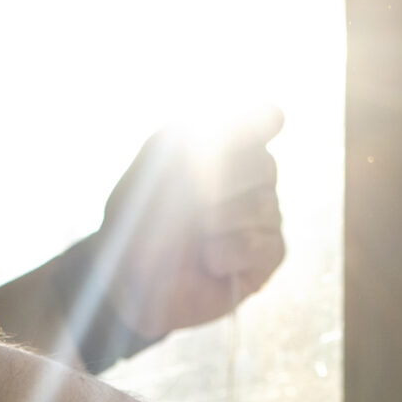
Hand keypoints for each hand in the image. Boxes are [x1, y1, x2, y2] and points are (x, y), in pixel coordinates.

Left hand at [89, 109, 287, 342]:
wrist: (131, 281)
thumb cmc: (138, 223)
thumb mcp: (154, 171)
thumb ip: (195, 138)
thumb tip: (265, 119)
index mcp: (222, 145)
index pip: (259, 120)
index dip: (261, 122)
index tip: (268, 123)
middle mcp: (251, 176)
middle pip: (263, 165)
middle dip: (220, 185)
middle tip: (190, 207)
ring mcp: (265, 215)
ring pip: (263, 206)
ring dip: (218, 224)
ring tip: (195, 240)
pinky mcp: (270, 253)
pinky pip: (262, 244)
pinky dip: (229, 253)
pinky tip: (211, 262)